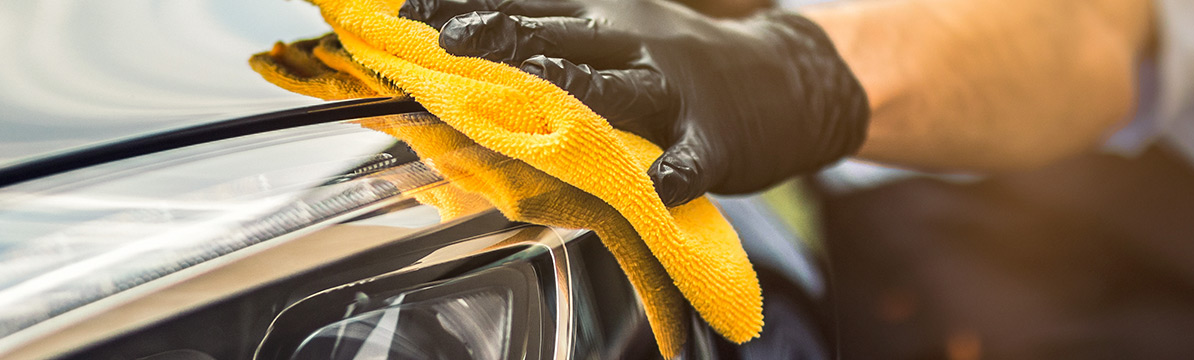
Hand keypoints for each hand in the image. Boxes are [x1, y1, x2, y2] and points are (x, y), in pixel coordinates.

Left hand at [401, 0, 869, 205]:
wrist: (782, 79)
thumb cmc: (672, 63)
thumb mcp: (612, 28)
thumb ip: (549, 32)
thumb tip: (462, 34)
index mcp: (602, 18)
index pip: (525, 5)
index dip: (468, 6)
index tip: (412, 13)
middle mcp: (631, 44)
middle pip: (561, 35)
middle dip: (504, 35)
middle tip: (451, 43)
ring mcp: (672, 92)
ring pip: (619, 89)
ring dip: (576, 90)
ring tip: (541, 93)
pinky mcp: (712, 141)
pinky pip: (690, 158)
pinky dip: (673, 172)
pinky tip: (657, 184)